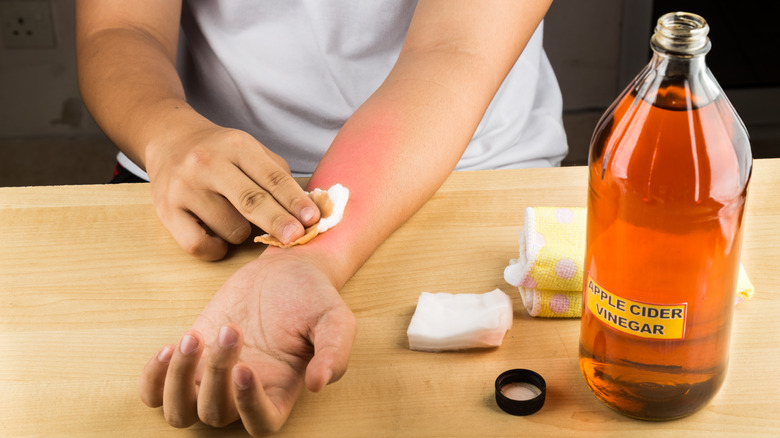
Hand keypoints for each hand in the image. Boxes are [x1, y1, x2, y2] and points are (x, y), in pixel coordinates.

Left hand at [139, 253, 356, 435]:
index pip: (261, 424)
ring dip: (179, 381)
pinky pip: (155, 393)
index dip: (247, 405)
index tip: (244, 367)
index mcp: (280, 391)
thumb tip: (320, 383)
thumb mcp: (335, 319)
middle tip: (231, 329)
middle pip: (216, 415)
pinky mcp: (190, 360)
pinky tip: (171, 348)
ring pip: (180, 413)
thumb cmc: (312, 297)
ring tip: (193, 338)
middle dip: (216, 374)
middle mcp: (243, 394)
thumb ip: (335, 351)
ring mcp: (212, 379)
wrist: (284, 271)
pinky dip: (154, 379)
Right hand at [145, 125, 320, 259]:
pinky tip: (220, 237)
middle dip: (278, 222)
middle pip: (251, 201)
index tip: (312, 218)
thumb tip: (307, 210)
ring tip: (234, 217)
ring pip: (230, 228)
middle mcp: (207, 164)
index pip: (272, 177)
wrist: (169, 139)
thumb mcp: (249, 149)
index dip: (294, 201)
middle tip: (296, 237)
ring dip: (242, 232)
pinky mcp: (166, 211)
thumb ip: (277, 175)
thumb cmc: (221, 152)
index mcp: (236, 145)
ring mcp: (184, 188)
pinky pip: (199, 244)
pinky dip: (216, 248)